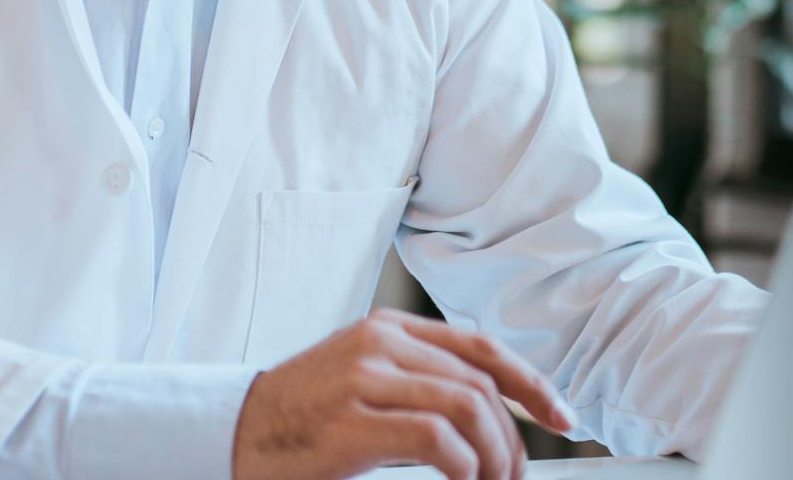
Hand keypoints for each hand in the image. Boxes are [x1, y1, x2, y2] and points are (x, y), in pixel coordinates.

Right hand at [232, 307, 576, 479]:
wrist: (231, 437)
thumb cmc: (300, 421)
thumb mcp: (364, 383)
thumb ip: (418, 384)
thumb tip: (489, 419)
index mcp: (387, 328)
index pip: (481, 347)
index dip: (531, 383)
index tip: (561, 417)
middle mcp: (379, 342)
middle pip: (480, 382)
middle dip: (515, 436)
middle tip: (518, 476)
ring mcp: (364, 377)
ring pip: (467, 407)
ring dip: (494, 457)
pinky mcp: (352, 421)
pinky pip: (436, 438)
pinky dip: (464, 467)